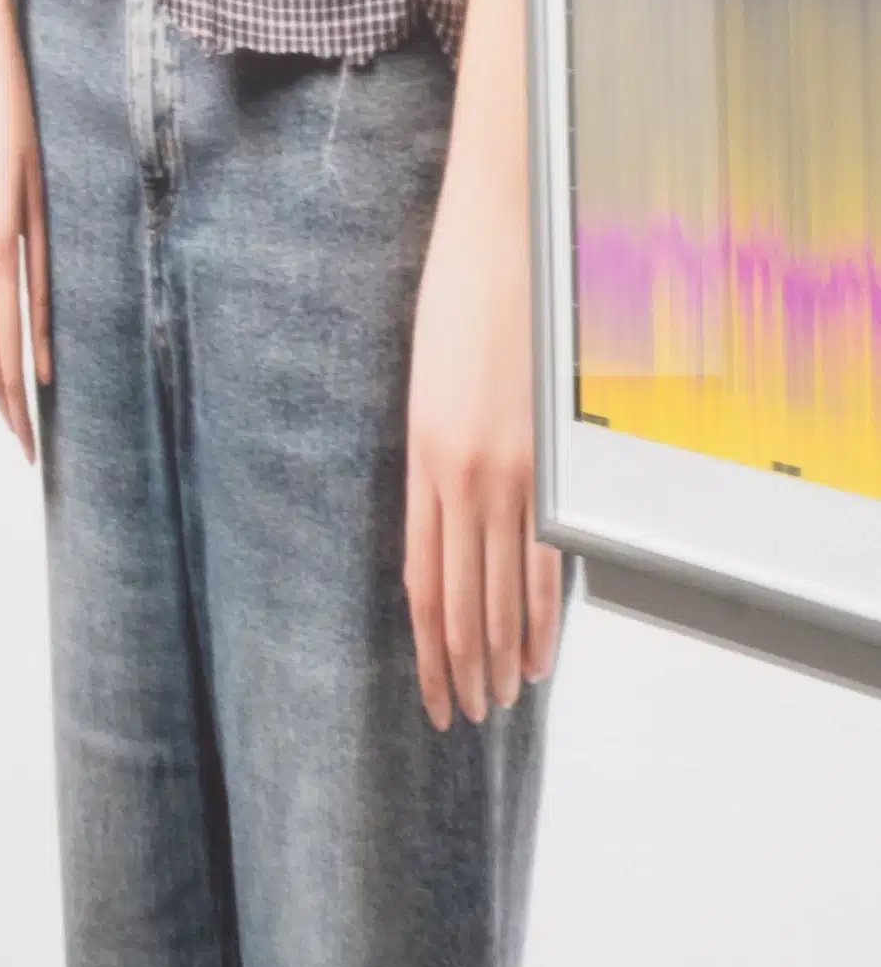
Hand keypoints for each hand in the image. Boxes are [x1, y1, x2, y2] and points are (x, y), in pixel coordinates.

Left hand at [403, 186, 565, 730]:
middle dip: (457, 664)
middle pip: (453, 598)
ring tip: (499, 702)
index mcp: (419, 462)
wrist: (498, 250)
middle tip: (462, 715)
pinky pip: (545, 556)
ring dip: (498, 653)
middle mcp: (459, 477)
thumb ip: (440, 455)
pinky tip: (541, 655)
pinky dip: (542, 612)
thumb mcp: (431, 388)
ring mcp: (507, 472)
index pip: (417, 580)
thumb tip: (453, 510)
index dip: (424, 641)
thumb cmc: (458, 311)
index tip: (430, 685)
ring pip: (498, 590)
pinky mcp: (549, 460)